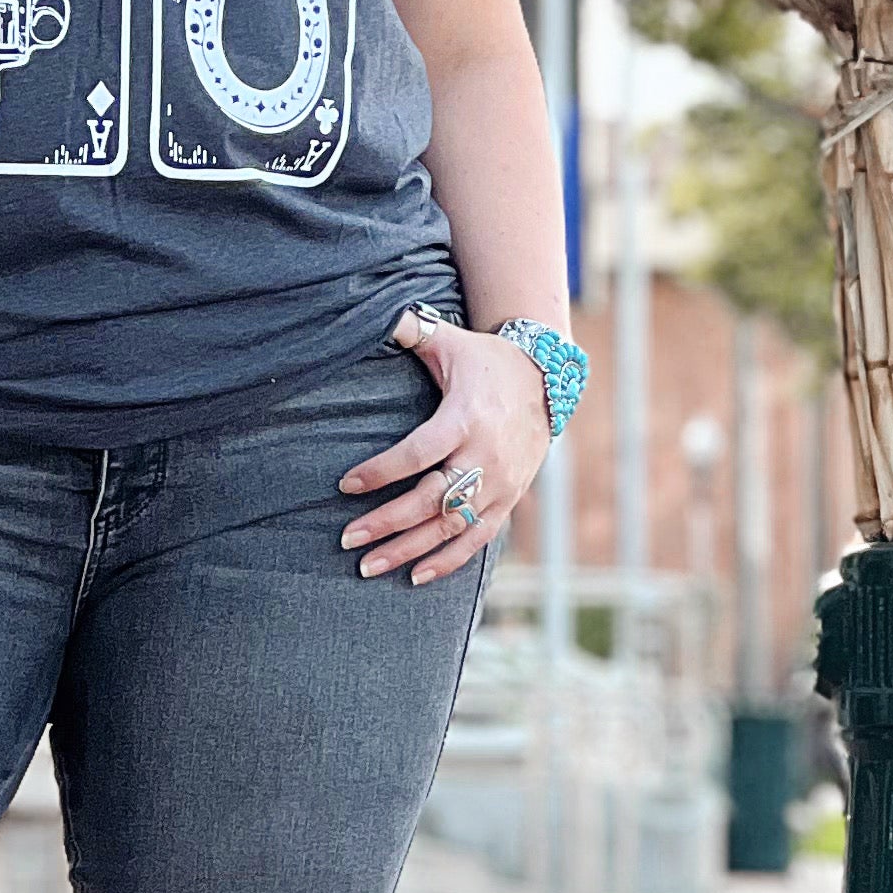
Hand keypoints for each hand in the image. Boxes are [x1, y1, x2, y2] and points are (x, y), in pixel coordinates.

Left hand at [339, 311, 555, 586]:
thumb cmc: (485, 360)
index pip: (418, 453)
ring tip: (368, 567)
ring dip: (409, 550)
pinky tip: (414, 577)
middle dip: (387, 523)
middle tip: (346, 539)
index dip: (381, 471)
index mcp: (465, 417)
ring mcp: (500, 483)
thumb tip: (375, 315)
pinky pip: (478, 538)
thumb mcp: (450, 342)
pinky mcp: (509, 499)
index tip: (345, 485)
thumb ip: (412, 330)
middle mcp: (485, 455)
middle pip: (432, 499)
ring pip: (451, 527)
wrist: (547, 380)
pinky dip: (448, 561)